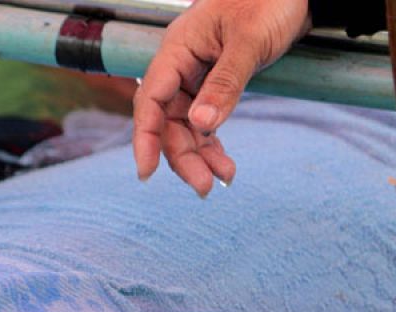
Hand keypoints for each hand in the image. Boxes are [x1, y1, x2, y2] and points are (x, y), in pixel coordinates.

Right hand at [132, 0, 310, 195]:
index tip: (146, 171)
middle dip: (183, 155)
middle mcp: (181, 66)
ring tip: (222, 179)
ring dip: (200, 155)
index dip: (145, 138)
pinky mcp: (215, 83)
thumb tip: (202, 124)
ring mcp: (197, 76)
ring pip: (187, 125)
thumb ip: (224, 83)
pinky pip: (206, 119)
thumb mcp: (249, 40)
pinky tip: (224, 164)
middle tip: (203, 186)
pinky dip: (213, 142)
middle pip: (168, 120)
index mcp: (177, 50)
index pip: (150, 100)